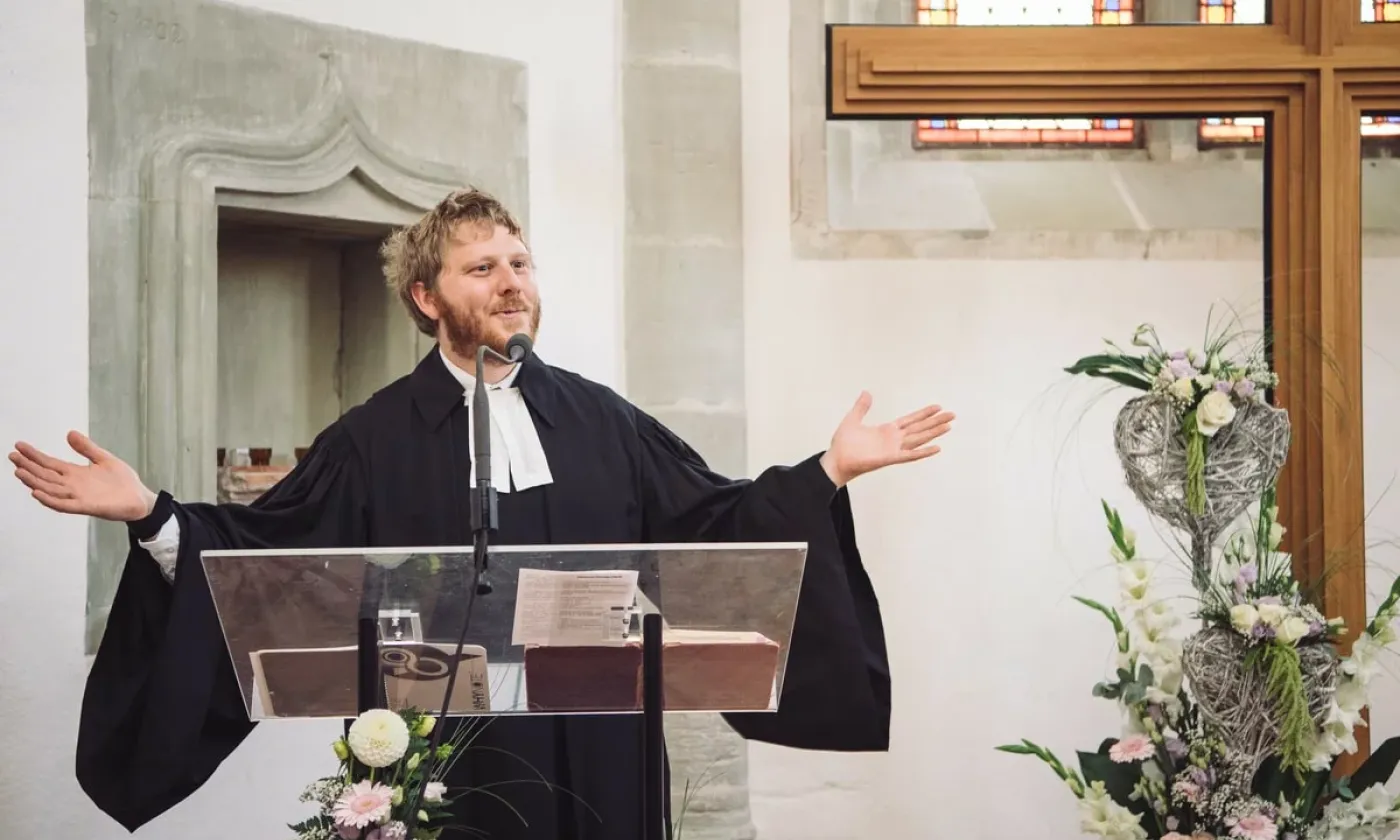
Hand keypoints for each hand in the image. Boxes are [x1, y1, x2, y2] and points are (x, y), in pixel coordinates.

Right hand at [10, 431, 156, 521]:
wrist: (140, 498)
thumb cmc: (122, 481)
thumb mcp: (104, 459)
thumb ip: (86, 448)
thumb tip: (69, 433)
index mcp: (75, 473)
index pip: (49, 463)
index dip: (34, 455)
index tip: (19, 446)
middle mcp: (72, 485)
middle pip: (45, 475)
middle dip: (28, 466)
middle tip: (12, 456)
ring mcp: (77, 496)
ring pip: (50, 489)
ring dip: (34, 481)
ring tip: (19, 472)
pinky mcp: (86, 506)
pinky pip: (64, 504)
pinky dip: (50, 499)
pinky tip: (37, 492)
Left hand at [820, 392, 954, 486]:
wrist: (836, 459)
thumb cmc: (843, 444)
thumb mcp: (853, 419)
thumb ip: (861, 407)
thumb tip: (867, 392)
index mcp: (887, 430)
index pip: (910, 420)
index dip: (924, 414)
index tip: (937, 407)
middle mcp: (893, 439)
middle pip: (919, 428)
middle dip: (935, 421)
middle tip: (952, 415)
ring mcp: (893, 449)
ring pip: (918, 439)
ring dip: (934, 433)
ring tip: (949, 426)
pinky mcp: (890, 458)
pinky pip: (910, 455)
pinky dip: (923, 452)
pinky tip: (936, 448)